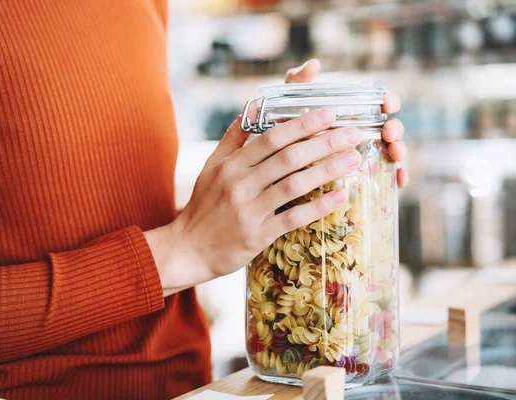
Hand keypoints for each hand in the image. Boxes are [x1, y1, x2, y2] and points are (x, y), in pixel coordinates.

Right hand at [148, 110, 362, 294]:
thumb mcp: (212, 166)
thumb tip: (254, 106)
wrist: (187, 249)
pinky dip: (318, 207)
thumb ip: (234, 137)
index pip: (271, 137)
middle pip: (288, 158)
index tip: (328, 114)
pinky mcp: (257, 235)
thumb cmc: (204, 206)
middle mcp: (240, 184)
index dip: (301, 124)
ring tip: (353, 159)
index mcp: (230, 164)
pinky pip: (293, 218)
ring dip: (327, 170)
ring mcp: (249, 211)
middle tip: (352, 133)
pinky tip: (341, 197)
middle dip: (324, 142)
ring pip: (294, 185)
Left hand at [286, 59, 408, 186]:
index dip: (388, 101)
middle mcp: (365, 134)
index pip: (380, 103)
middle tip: (389, 131)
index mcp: (355, 114)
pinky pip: (387, 179)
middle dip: (395, 128)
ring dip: (399, 150)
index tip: (387, 102)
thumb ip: (299, 83)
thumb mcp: (290, 106)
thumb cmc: (288, 131)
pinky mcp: (364, 179)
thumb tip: (314, 64)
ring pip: (392, 153)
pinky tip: (399, 178)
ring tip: (394, 152)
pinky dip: (397, 177)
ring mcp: (366, 157)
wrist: (280, 166)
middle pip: (390, 129)